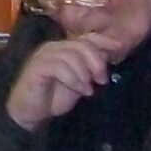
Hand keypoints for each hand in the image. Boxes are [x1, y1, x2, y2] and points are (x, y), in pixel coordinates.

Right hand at [3, 36, 117, 132]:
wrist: (30, 114)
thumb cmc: (53, 98)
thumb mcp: (79, 81)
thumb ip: (90, 69)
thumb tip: (108, 57)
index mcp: (64, 48)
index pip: (86, 37)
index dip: (104, 40)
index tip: (119, 47)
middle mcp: (53, 47)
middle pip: (81, 44)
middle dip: (96, 61)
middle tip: (102, 80)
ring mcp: (43, 56)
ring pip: (71, 54)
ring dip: (84, 73)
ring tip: (88, 89)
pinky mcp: (36, 67)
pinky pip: (59, 66)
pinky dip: (73, 78)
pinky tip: (79, 90)